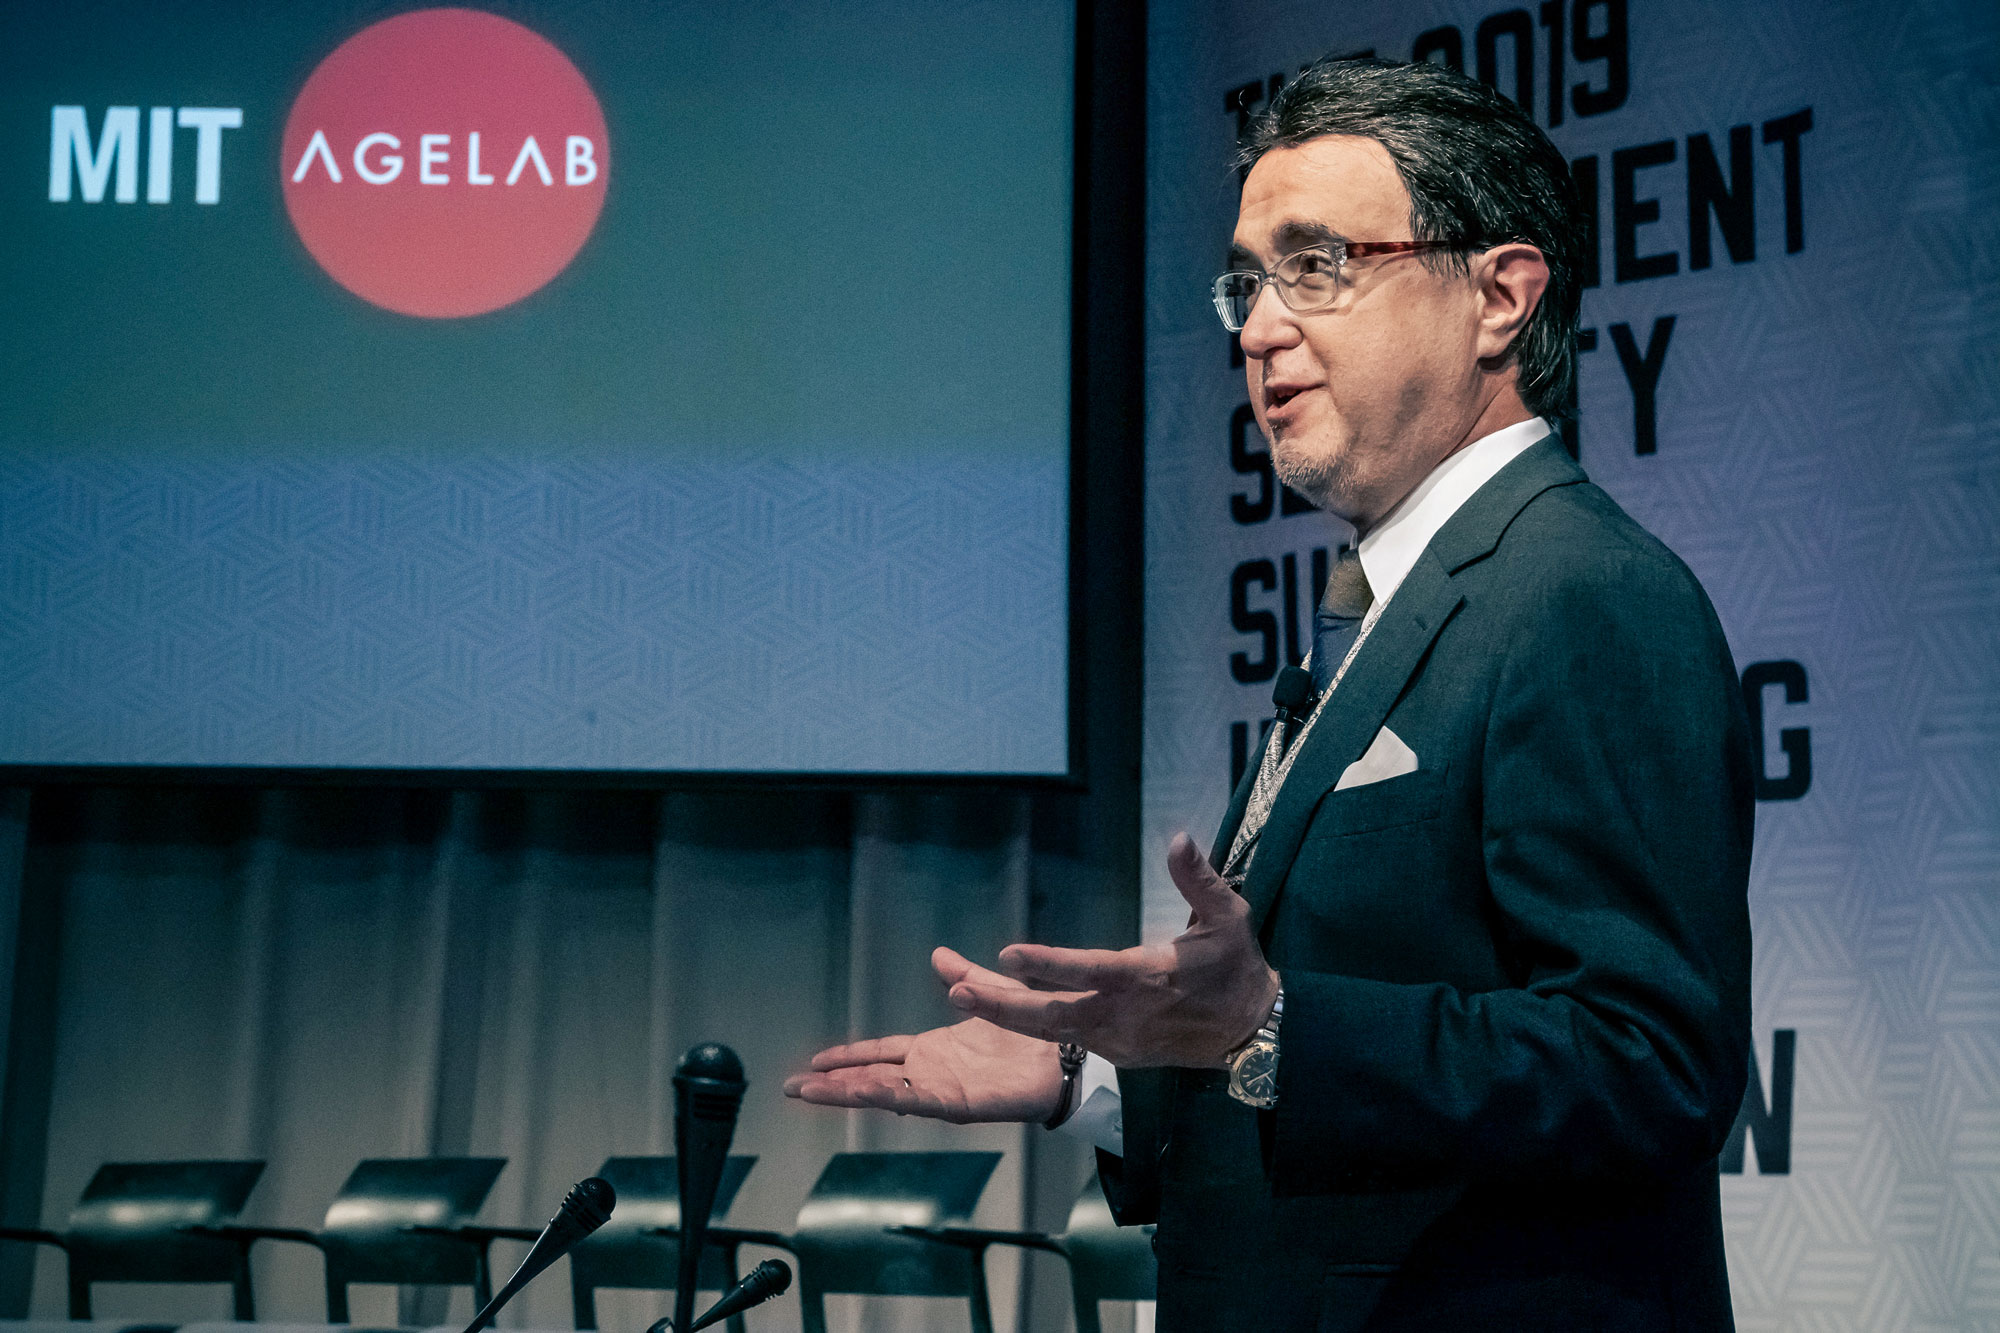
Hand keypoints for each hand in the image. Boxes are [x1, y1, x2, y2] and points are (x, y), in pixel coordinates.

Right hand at [783, 948, 1064, 1123]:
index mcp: (935, 1050)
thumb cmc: (1037, 1031)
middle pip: (872, 1078)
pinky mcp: (963, 1104)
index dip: (847, 1056)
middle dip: (832, 1084)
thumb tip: (939, 955)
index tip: (815, 1062)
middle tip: (792, 1089)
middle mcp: (933, 1073)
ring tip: (811, 1093)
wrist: (1073, 1054)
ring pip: (886, 1094)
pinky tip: (862, 1093)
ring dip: (848, 1093)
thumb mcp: (992, 993)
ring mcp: (945, 1091)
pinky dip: (889, 1098)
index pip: (880, 1054)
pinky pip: (921, 1102)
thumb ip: (964, 977)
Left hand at [948, 832, 1279, 1067]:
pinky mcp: (1117, 1053)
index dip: (1048, 965)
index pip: (1089, 970)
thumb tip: (1179, 839)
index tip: (1009, 955)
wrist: (1252, 1032)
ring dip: (1005, 1015)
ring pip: (1051, 1032)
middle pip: (1053, 1015)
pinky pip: (1065, 1040)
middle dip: (1002, 1005)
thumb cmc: (1236, 968)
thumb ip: (1199, 879)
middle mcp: (1123, 1014)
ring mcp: (1118, 1040)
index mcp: (1146, 978)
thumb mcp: (1228, 917)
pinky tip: (997, 1009)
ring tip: (959, 996)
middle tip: (956, 992)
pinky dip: (1030, 1027)